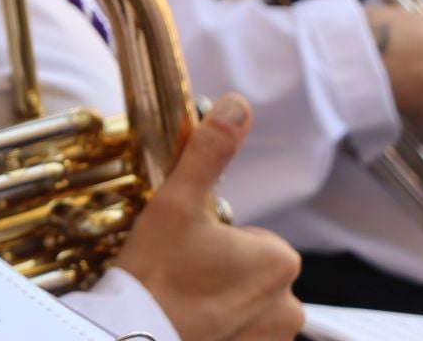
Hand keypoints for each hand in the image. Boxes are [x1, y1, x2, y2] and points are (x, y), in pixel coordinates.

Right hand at [113, 94, 304, 340]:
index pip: (250, 238)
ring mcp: (273, 338)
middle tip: (178, 274)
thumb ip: (210, 151)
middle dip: (219, 272)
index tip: (184, 249)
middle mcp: (290, 304)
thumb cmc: (156, 272)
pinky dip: (220, 330)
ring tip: (181, 301)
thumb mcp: (177, 201)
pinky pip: (241, 335)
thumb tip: (238, 104)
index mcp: (280, 259)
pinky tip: (190, 325)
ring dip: (220, 303)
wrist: (132, 339)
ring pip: (246, 305)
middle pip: (251, 272)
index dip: (213, 239)